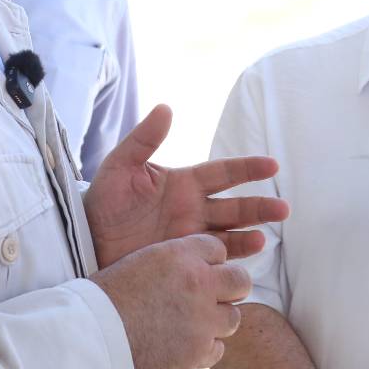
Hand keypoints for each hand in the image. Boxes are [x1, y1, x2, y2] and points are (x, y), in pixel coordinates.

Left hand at [85, 104, 290, 265]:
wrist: (85, 242)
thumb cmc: (101, 201)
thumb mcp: (120, 167)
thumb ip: (143, 139)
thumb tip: (166, 107)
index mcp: (183, 183)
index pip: (223, 173)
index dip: (248, 168)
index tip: (272, 165)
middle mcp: (193, 208)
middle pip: (235, 206)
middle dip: (259, 207)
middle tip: (283, 209)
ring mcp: (191, 236)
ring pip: (230, 234)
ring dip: (249, 235)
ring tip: (264, 238)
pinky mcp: (185, 261)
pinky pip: (214, 260)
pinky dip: (231, 260)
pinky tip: (244, 260)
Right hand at [93, 233, 251, 368]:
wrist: (92, 335)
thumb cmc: (107, 296)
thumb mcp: (142, 261)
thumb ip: (176, 260)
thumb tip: (195, 267)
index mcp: (182, 255)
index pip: (218, 249)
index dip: (211, 262)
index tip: (202, 272)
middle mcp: (199, 283)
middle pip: (240, 281)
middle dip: (230, 288)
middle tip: (212, 297)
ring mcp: (202, 319)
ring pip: (233, 317)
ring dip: (218, 320)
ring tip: (194, 323)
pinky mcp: (197, 351)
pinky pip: (219, 348)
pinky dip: (206, 348)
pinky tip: (185, 343)